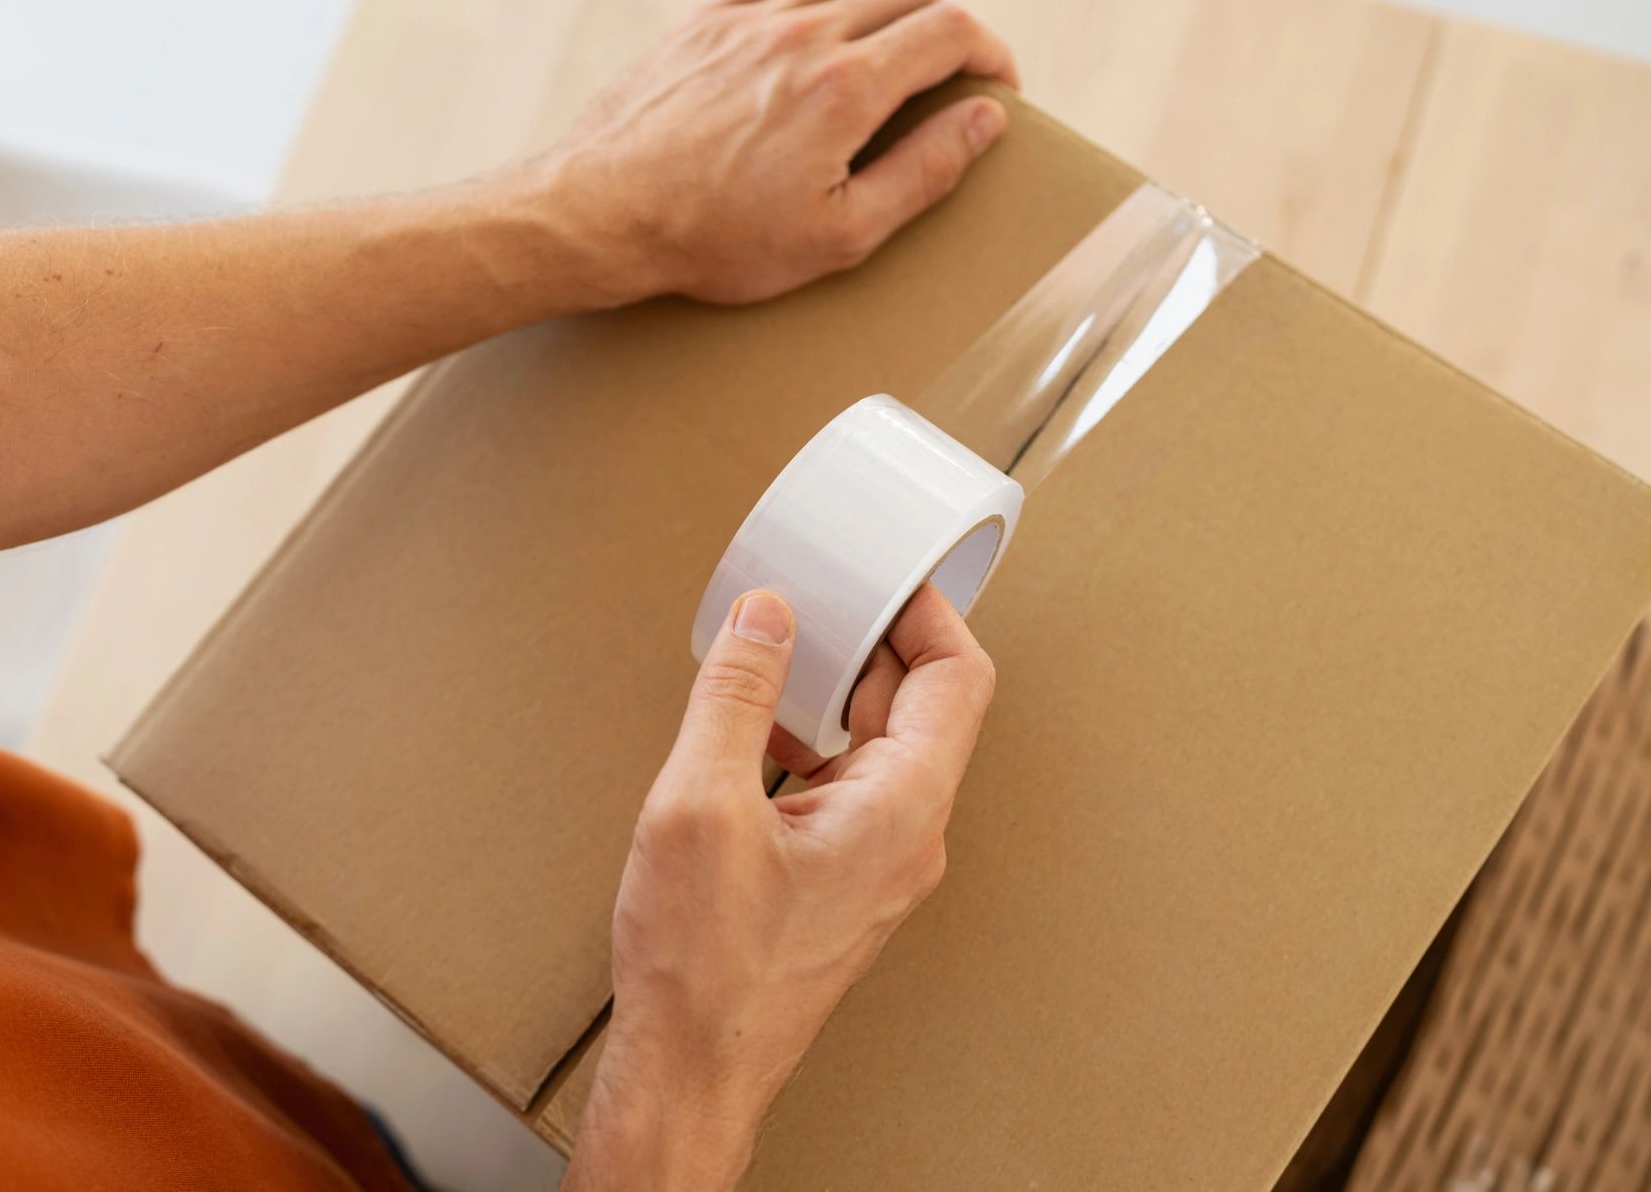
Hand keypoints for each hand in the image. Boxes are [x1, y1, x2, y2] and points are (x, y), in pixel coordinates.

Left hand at [536, 0, 1018, 306]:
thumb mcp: (841, 235)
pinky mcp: (705, 18)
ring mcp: (750, 17)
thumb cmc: (718, 240)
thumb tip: (983, 120)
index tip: (998, 84)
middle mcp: (805, 33)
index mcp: (848, 87)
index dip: (991, 52)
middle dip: (949, 27)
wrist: (603, 214)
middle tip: (955, 72)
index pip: (950, 32)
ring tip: (898, 36)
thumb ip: (922, 172)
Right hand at [561, 586, 994, 1189]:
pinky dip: (818, 743)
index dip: (927, 613)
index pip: (959, 679)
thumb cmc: (705, 971)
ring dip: (841, 694)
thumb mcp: (700, 803)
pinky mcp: (844, 886)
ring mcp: (879, 866)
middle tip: (824, 600)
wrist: (691, 1072)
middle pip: (924, 708)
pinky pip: (852, 788)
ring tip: (785, 656)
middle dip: (874, 643)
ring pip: (885, 749)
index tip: (887, 577)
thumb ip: (737, 694)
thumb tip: (767, 619)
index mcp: (902, 809)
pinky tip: (761, 734)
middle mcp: (908, 838)